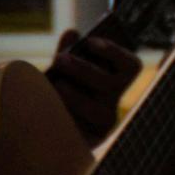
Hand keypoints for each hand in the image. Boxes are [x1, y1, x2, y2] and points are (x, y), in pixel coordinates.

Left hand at [46, 29, 142, 143]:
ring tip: (54, 86)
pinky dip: (62, 115)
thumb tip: (72, 33)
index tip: (90, 42)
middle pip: (109, 83)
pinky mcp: (88, 141)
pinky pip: (79, 127)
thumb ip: (68, 52)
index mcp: (117, 80)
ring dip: (72, 94)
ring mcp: (103, 123)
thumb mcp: (63, 70)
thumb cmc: (57, 90)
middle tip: (59, 59)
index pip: (131, 66)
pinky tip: (48, 108)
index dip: (114, 52)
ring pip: (94, 107)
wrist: (43, 129)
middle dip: (83, 68)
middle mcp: (115, 102)